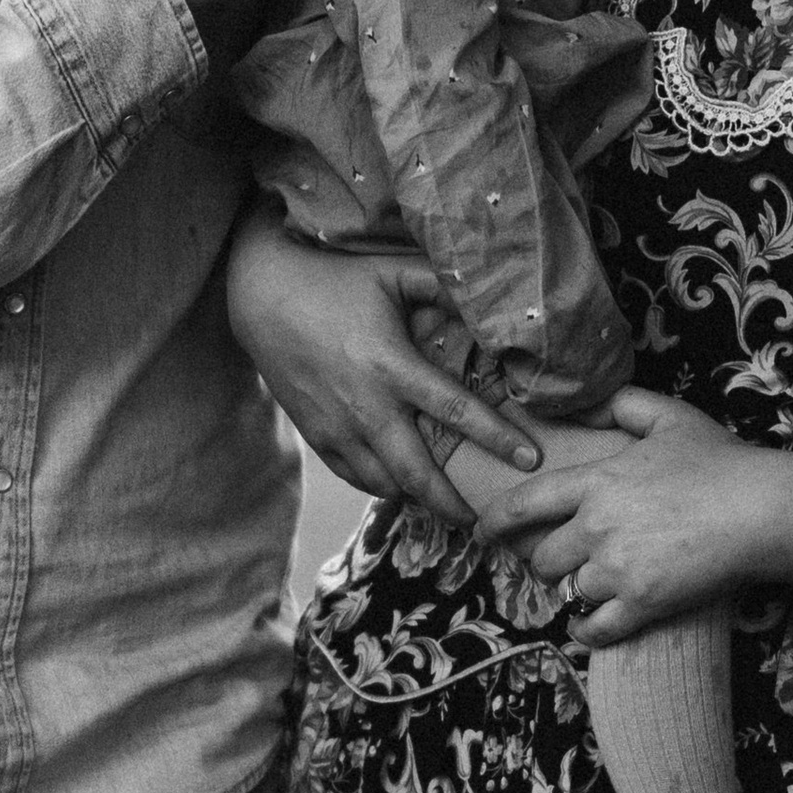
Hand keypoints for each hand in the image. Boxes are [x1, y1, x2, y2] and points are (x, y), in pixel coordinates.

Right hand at [225, 218, 539, 520]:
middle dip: (453, 504)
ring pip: (384, 484)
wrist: (262, 298)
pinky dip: (382, 488)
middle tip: (484, 520)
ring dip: (418, 500)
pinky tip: (403, 489)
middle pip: (418, 473)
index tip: (530, 459)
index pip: (456, 411)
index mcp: (391, 366)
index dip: (497, 439)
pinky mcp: (317, 436)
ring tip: (449, 509)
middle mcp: (366, 406)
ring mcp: (337, 427)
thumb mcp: (391, 271)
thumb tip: (489, 300)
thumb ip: (442, 286)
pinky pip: (355, 477)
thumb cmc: (334, 278)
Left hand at [472, 385, 792, 642]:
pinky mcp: (643, 603)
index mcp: (596, 482)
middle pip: (542, 558)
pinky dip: (585, 631)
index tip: (481, 533)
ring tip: (588, 587)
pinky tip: (586, 626)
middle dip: (545, 562)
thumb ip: (621, 405)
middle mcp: (596, 526)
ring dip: (574, 592)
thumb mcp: (669, 416)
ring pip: (570, 592)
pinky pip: (595, 629)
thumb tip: (585, 404)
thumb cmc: (721, 461)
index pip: (525, 504)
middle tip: (555, 563)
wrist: (762, 510)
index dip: (495, 522)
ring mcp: (618, 568)